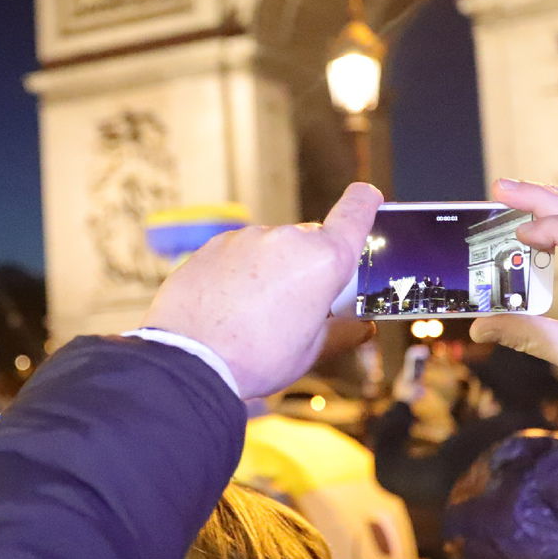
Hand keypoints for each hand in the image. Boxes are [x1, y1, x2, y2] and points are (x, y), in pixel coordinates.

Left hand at [142, 183, 381, 399]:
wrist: (189, 361)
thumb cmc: (253, 358)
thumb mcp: (310, 352)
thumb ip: (341, 332)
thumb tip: (361, 327)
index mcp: (322, 260)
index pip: (354, 213)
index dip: (365, 203)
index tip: (368, 197)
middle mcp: (286, 239)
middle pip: (310, 243)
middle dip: (310, 267)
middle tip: (298, 306)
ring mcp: (246, 238)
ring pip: (272, 250)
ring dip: (272, 271)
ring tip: (255, 314)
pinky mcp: (214, 245)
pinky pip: (239, 255)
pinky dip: (241, 274)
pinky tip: (229, 306)